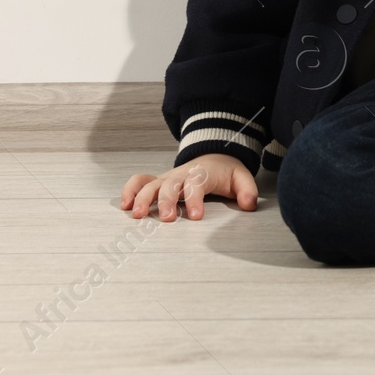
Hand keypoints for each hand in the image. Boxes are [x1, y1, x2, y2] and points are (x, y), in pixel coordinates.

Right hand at [120, 153, 257, 220]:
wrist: (213, 155)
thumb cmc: (225, 172)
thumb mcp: (241, 178)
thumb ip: (247, 191)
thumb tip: (249, 204)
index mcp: (201, 174)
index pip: (196, 184)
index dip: (195, 199)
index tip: (195, 216)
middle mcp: (181, 175)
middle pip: (170, 185)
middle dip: (167, 201)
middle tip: (168, 219)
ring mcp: (167, 178)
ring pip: (150, 183)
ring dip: (142, 197)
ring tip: (137, 214)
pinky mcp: (157, 182)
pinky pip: (139, 181)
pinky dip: (130, 190)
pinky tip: (125, 206)